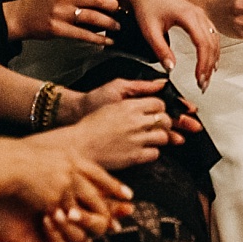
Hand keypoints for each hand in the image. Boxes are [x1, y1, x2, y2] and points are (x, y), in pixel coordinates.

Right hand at [0, 135, 131, 226]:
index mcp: (72, 157)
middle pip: (97, 192)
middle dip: (110, 207)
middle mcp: (71, 170)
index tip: (129, 194)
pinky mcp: (52, 199)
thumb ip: (64, 162)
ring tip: (104, 231)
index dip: (114, 185)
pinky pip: (67, 219)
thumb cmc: (22, 158)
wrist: (4, 163)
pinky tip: (78, 238)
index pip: (99, 173)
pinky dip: (73, 229)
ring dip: (93, 222)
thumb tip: (74, 165)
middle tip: (122, 218)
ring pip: (84, 208)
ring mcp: (63, 185)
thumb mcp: (49, 154)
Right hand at [5, 0, 121, 44]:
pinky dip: (99, 39)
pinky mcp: (58, 29)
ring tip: (117, 27)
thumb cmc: (41, 1)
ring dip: (110, 23)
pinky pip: (83, 34)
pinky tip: (107, 41)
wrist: (19, 15)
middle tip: (120, 12)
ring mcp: (61, 12)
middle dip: (114, 7)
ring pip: (93, 17)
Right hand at [58, 84, 187, 169]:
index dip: (159, 107)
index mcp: (130, 107)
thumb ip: (139, 88)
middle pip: (164, 120)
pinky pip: (155, 154)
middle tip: (156, 125)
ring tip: (150, 137)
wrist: (78, 145)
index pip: (158, 104)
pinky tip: (145, 148)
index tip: (156, 111)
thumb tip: (160, 84)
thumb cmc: (91, 122)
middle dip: (164, 122)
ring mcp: (136, 140)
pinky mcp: (134, 157)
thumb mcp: (113, 96)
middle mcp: (135, 123)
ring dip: (160, 137)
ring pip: (163, 137)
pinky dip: (153, 151)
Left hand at [121, 0, 220, 88]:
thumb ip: (161, 50)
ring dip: (213, 59)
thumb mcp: (149, 30)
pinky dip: (213, 49)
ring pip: (214, 39)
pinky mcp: (198, 16)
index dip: (203, 63)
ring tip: (207, 77)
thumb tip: (171, 68)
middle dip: (209, 66)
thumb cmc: (147, 6)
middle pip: (211, 44)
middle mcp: (198, 14)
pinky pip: (212, 34)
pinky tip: (211, 60)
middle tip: (203, 84)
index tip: (199, 78)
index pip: (202, 44)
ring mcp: (200, 14)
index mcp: (188, 16)